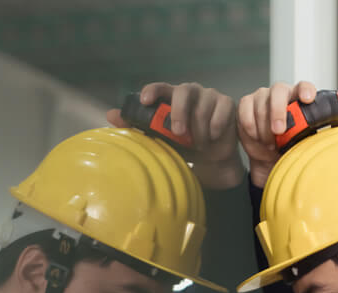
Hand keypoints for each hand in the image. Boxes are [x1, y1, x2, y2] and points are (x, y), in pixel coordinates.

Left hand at [107, 81, 243, 189]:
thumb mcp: (160, 139)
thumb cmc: (184, 146)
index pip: (161, 87)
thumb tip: (110, 115)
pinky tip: (213, 138)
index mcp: (172, 97)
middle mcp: (191, 92)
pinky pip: (221, 111)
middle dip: (180, 111)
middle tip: (179, 133)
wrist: (212, 160)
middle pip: (184, 91)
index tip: (145, 101)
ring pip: (204, 106)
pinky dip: (216, 127)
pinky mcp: (227, 104)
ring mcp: (210, 96)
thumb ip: (139, 126)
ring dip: (200, 129)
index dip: (153, 90)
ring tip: (199, 143)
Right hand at [237, 81, 337, 187]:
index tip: (308, 98)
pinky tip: (258, 139)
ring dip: (264, 125)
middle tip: (279, 131)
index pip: (304, 86)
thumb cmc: (298, 145)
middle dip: (278, 110)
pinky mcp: (246, 106)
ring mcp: (262, 98)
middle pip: (278, 90)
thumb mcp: (321, 137)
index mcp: (301, 98)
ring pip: (260, 102)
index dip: (306, 90)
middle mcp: (282, 94)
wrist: (273, 161)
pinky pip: (244, 111)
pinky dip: (250, 126)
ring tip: (270, 143)